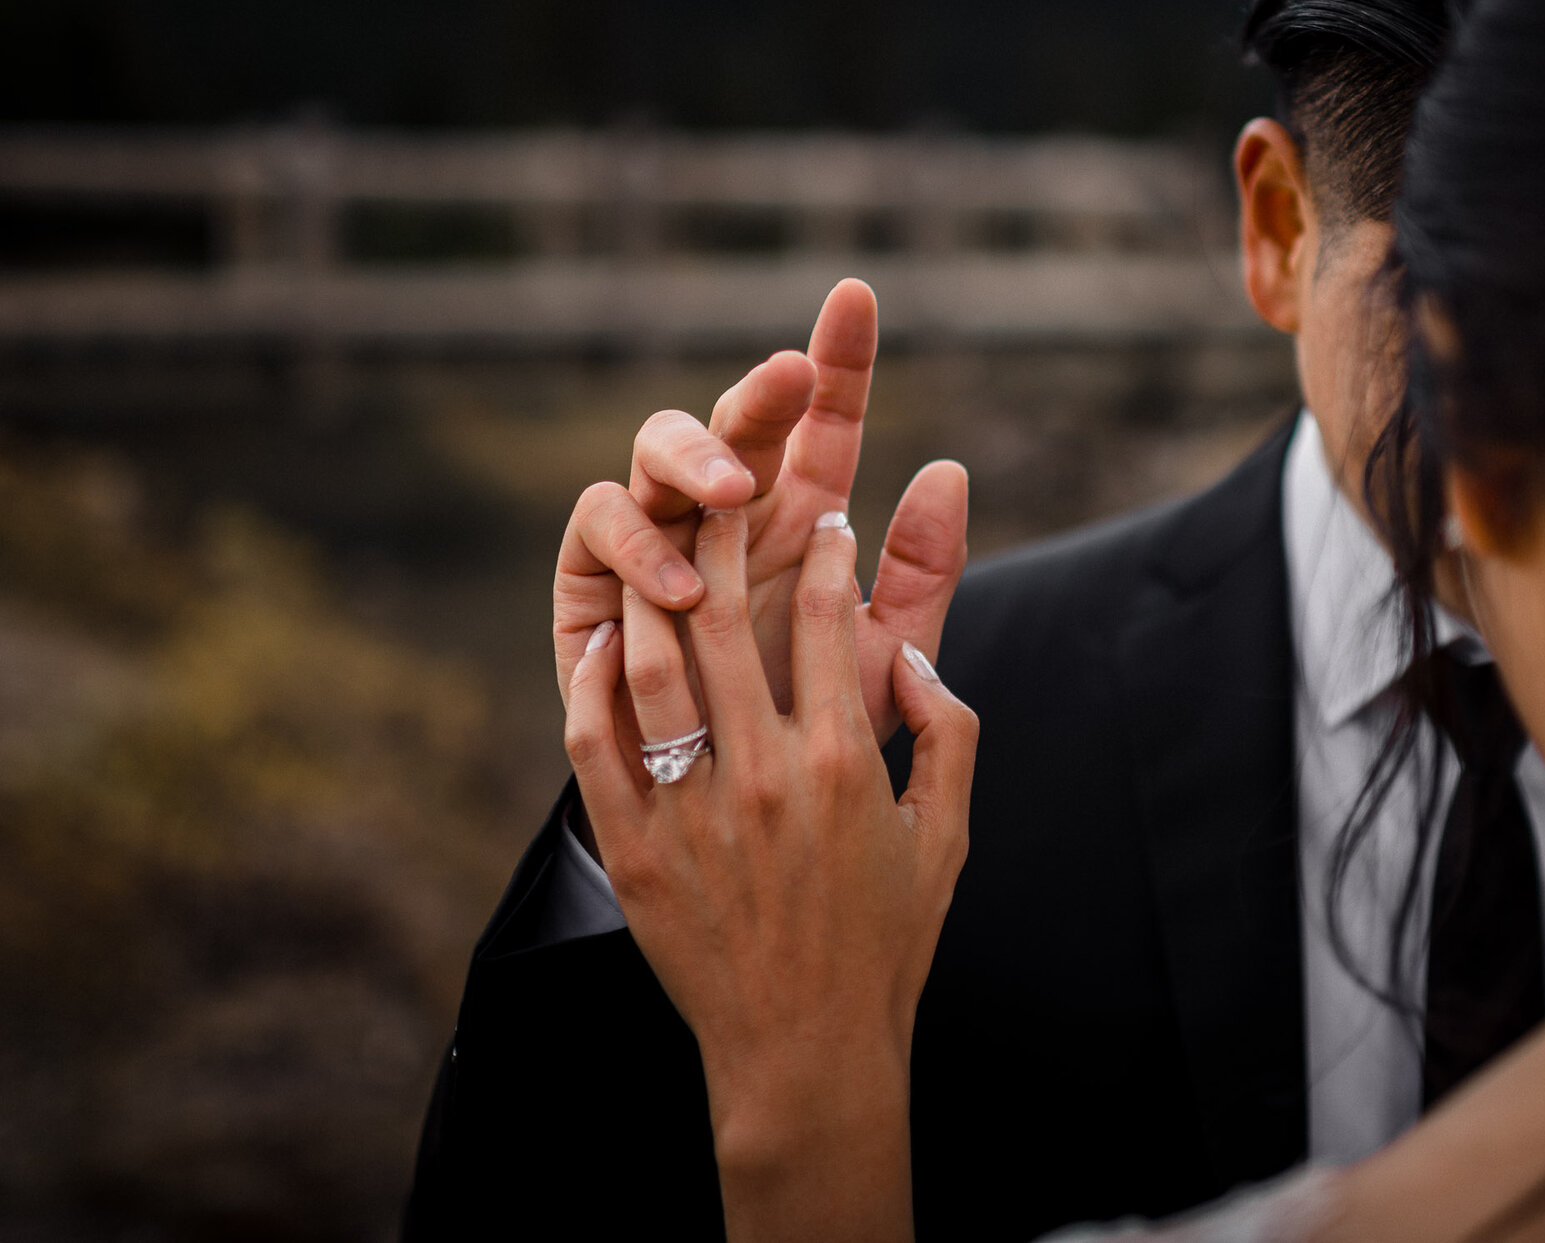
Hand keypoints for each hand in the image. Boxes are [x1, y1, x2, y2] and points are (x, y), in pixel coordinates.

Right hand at [551, 278, 965, 738]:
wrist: (737, 827)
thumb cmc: (809, 729)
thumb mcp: (881, 657)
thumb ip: (921, 573)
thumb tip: (949, 469)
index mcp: (798, 516)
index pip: (822, 421)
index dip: (839, 358)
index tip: (858, 296)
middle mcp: (723, 512)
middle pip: (733, 418)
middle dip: (758, 388)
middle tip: (792, 378)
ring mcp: (655, 538)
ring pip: (651, 453)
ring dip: (691, 461)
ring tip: (734, 495)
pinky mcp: (593, 582)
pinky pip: (597, 528)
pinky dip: (631, 542)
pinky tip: (674, 581)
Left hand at [566, 506, 976, 1242]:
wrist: (806, 1054)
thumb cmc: (886, 941)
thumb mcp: (947, 832)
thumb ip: (947, 730)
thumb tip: (911, 654)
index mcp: (846, 765)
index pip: (827, 619)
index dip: (828, 551)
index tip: (826, 516)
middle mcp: (765, 777)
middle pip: (728, 618)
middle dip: (729, 538)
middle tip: (730, 490)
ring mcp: (692, 812)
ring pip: (654, 664)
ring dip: (656, 590)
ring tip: (665, 547)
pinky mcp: (634, 848)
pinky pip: (597, 742)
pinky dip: (596, 681)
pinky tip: (608, 640)